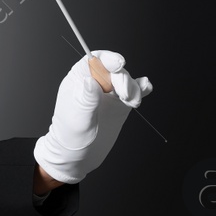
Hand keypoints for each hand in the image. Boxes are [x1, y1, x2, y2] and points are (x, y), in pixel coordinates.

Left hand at [32, 50, 151, 184]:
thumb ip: (86, 100)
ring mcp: (108, 94)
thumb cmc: (69, 137)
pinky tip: (146, 87)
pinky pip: (134, 91)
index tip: (119, 64)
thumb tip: (91, 80)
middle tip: (125, 96)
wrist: (77, 157)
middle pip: (114, 70)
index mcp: (78, 81)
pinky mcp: (120, 105)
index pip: (94, 60)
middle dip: (123, 79)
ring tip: (131, 102)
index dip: (107, 58)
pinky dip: (142, 88)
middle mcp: (94, 84)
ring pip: (126, 80)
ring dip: (133, 88)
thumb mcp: (77, 120)